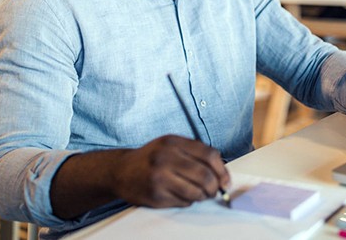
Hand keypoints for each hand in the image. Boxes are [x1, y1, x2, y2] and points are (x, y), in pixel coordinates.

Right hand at [113, 135, 229, 207]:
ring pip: (196, 192)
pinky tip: (181, 195)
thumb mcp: (171, 145)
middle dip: (214, 187)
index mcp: (173, 142)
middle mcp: (166, 157)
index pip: (209, 155)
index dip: (222, 170)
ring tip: (198, 194)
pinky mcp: (156, 194)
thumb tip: (221, 173)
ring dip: (202, 196)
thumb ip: (194, 153)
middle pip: (205, 176)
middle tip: (213, 191)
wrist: (120, 171)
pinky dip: (188, 201)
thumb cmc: (151, 158)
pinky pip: (183, 202)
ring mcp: (160, 176)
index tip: (225, 181)